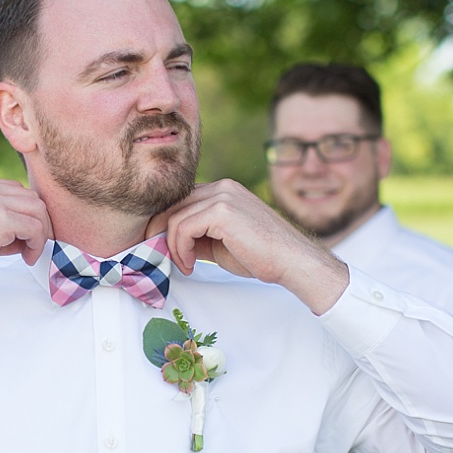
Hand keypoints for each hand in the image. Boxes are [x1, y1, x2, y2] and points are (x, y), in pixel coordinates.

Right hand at [0, 176, 52, 302]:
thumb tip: (26, 236)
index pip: (15, 190)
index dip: (25, 214)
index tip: (25, 237)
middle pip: (30, 197)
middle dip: (38, 223)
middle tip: (33, 247)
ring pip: (37, 209)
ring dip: (40, 233)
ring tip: (30, 254)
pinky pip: (34, 227)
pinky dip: (36, 244)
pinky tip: (26, 258)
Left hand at [155, 179, 349, 313]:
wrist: (291, 261)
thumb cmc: (261, 256)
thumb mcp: (221, 243)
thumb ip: (197, 237)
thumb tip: (168, 244)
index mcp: (223, 191)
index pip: (182, 201)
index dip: (166, 224)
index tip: (163, 249)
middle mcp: (221, 187)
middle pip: (173, 206)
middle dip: (161, 233)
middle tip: (161, 258)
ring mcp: (222, 195)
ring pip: (174, 218)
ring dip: (172, 247)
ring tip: (185, 266)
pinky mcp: (221, 211)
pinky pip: (183, 228)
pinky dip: (180, 250)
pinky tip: (191, 265)